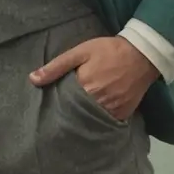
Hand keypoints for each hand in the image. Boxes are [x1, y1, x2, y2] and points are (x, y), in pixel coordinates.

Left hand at [29, 36, 159, 120]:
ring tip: (74, 119)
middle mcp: (98, 103)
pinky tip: (92, 119)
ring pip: (91, 121)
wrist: (141, 54)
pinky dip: (99, 121)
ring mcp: (112, 111)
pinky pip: (107, 123)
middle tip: (60, 116)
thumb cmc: (108, 50)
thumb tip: (32, 79)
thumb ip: (57, 66)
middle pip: (77, 114)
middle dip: (69, 115)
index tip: (50, 108)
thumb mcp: (80, 52)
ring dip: (83, 120)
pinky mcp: (123, 115)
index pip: (64, 104)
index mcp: (85, 87)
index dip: (56, 105)